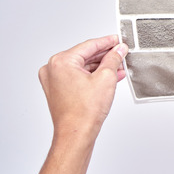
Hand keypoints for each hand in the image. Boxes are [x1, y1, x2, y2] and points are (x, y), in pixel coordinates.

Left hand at [28, 36, 128, 173]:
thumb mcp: (106, 78)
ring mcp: (53, 80)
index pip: (89, 45)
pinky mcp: (58, 90)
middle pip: (85, 55)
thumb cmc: (84, 112)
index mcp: (61, 62)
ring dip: (101, 66)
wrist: (76, 133)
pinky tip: (110, 76)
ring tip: (119, 66)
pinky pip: (78, 76)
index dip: (107, 42)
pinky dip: (93, 76)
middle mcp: (53, 69)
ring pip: (82, 66)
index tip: (118, 40)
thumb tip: (118, 50)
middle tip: (121, 53)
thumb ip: (113, 59)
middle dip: (105, 55)